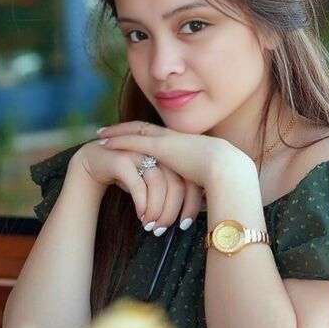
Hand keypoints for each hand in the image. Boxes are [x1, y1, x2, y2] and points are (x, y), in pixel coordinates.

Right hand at [72, 141, 202, 232]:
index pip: (189, 182)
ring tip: (150, 227)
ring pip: (159, 184)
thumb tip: (187, 217)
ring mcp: (140, 153)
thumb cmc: (129, 176)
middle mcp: (158, 153)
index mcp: (171, 157)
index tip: (185, 225)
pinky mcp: (122, 158)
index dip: (190, 205)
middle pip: (176, 184)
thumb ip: (171, 193)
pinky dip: (142, 203)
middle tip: (163, 230)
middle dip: (171, 212)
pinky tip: (140, 216)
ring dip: (156, 210)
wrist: (95, 162)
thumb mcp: (153, 184)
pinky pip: (137, 184)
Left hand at [96, 122, 252, 190]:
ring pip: (135, 131)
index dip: (144, 134)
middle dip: (125, 129)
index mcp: (186, 143)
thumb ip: (200, 186)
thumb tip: (200, 199)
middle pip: (144, 128)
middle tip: (107, 130)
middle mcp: (175, 138)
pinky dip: (118, 141)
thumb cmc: (225, 179)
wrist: (228, 171)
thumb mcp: (210, 181)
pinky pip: (133, 141)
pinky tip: (104, 143)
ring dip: (116, 133)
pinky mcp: (161, 148)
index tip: (131, 134)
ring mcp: (167, 141)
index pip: (160, 135)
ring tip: (100, 135)